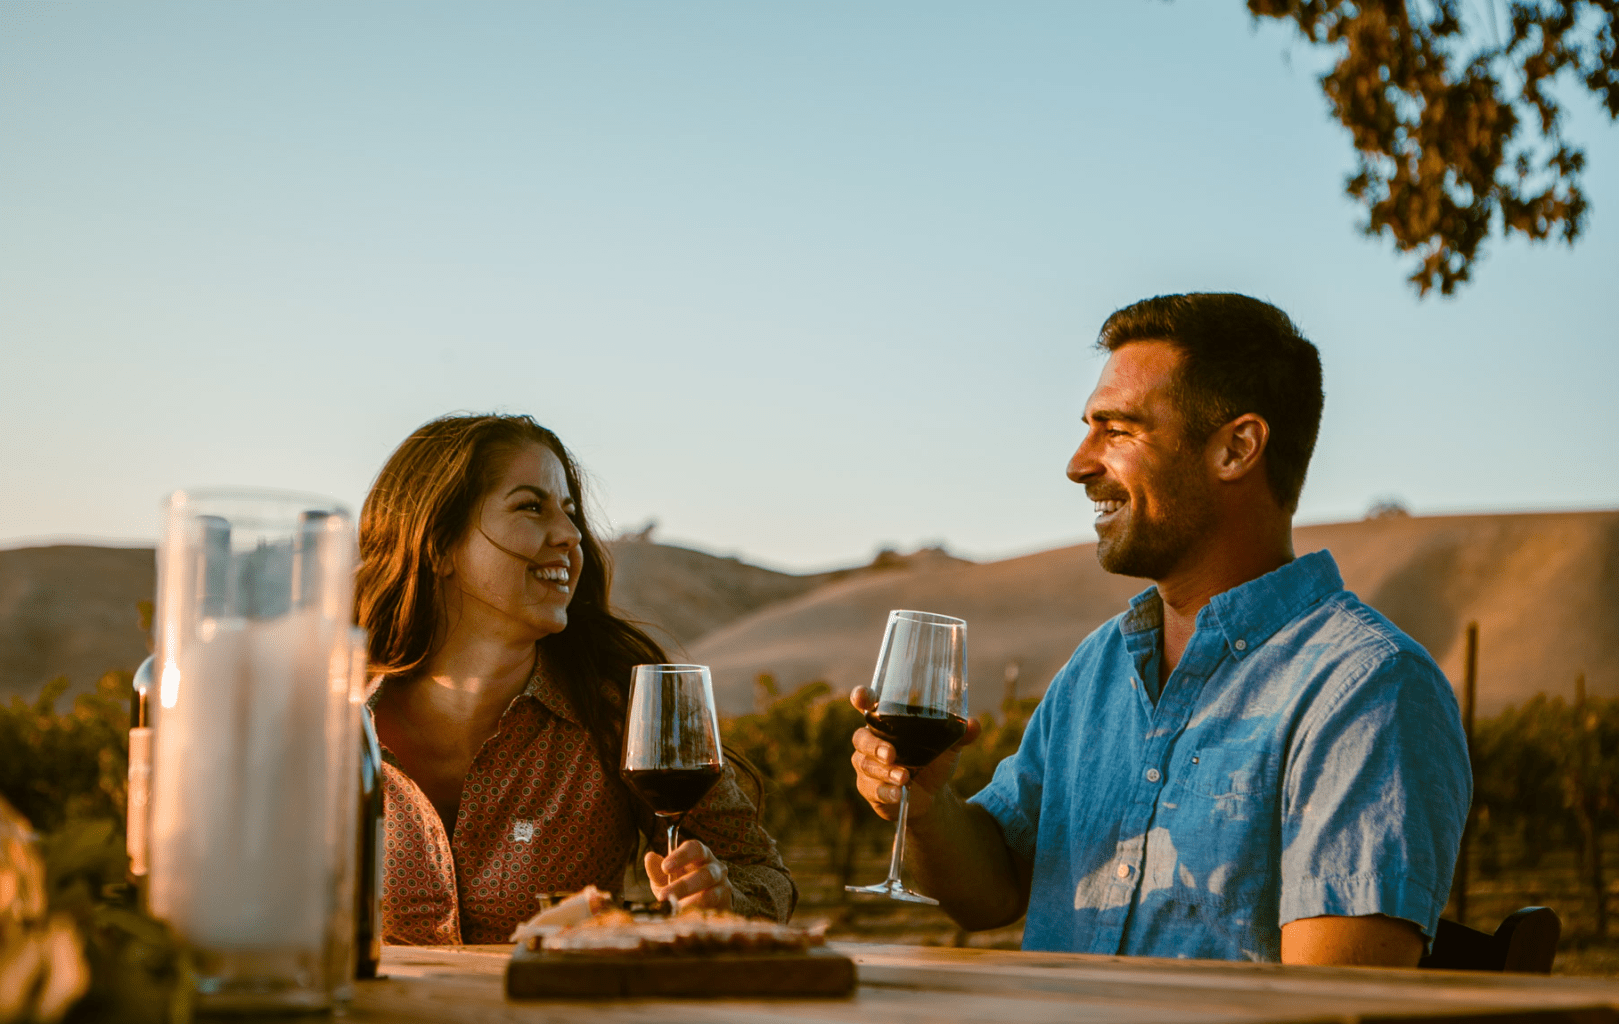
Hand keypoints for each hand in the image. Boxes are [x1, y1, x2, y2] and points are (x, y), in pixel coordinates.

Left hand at [645, 840, 732, 912]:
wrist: (704, 904)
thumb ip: (657, 870)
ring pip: (711, 895)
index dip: (681, 856)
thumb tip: (649, 857)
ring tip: (674, 911)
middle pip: (705, 873)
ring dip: (691, 904)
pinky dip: (697, 916)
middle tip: (663, 896)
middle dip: (684, 886)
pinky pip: (713, 912)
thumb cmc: (681, 885)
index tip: (665, 867)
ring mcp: (723, 888)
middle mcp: (716, 868)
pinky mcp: (726, 907)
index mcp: (701, 855)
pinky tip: (684, 920)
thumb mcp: (666, 877)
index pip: (695, 848)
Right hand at [848, 685, 980, 823]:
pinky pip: (872, 789)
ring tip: (904, 777)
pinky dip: (886, 792)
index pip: (867, 705)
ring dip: (885, 772)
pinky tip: (899, 794)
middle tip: (890, 754)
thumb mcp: (948, 747)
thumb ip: (959, 735)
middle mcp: (870, 741)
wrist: (930, 795)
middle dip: (875, 746)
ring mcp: (866, 766)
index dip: (861, 698)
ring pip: (867, 766)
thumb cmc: (933, 760)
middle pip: (861, 738)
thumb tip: (974, 725)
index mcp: (886, 723)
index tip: (861, 697)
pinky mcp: (869, 788)